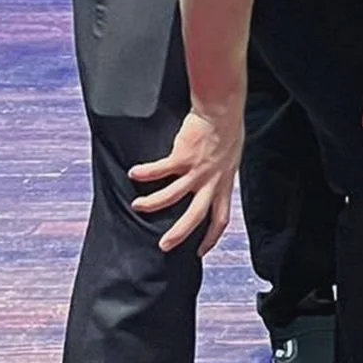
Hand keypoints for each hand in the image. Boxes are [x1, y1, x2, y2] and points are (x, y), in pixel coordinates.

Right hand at [128, 107, 241, 254]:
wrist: (223, 110)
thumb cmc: (227, 132)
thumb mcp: (229, 160)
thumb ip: (219, 175)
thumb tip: (210, 184)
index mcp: (224, 184)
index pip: (221, 218)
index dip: (211, 237)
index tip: (200, 252)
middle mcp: (212, 181)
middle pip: (196, 216)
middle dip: (179, 233)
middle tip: (164, 245)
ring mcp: (198, 170)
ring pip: (173, 196)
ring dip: (153, 204)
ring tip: (137, 206)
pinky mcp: (183, 156)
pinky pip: (160, 170)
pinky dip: (145, 173)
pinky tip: (133, 173)